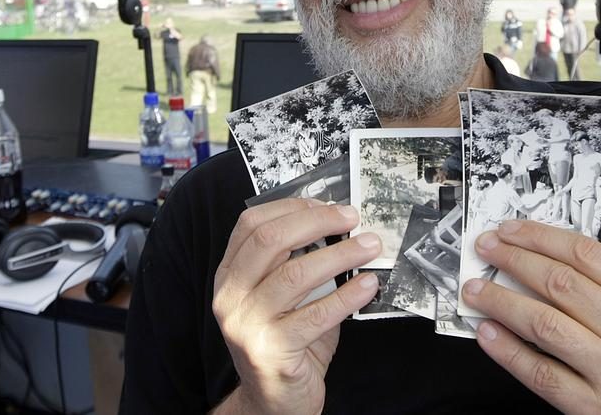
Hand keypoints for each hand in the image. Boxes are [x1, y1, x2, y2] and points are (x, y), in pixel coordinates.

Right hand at [211, 198, 381, 414]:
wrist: (275, 402)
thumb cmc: (287, 342)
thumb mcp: (284, 297)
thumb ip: (297, 263)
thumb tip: (338, 226)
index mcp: (230, 277)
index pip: (252, 225)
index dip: (292, 207)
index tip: (327, 204)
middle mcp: (231, 298)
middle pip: (271, 240)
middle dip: (317, 222)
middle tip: (352, 219)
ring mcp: (248, 325)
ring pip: (296, 273)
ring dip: (341, 254)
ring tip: (371, 246)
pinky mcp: (273, 350)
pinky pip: (317, 314)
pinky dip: (348, 295)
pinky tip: (368, 285)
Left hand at [460, 220, 600, 414]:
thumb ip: (599, 280)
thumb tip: (532, 253)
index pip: (586, 255)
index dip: (540, 238)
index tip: (509, 230)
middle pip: (562, 285)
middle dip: (515, 261)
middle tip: (486, 250)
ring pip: (546, 326)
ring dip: (502, 302)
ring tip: (475, 290)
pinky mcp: (592, 406)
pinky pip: (540, 373)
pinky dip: (508, 350)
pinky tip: (487, 332)